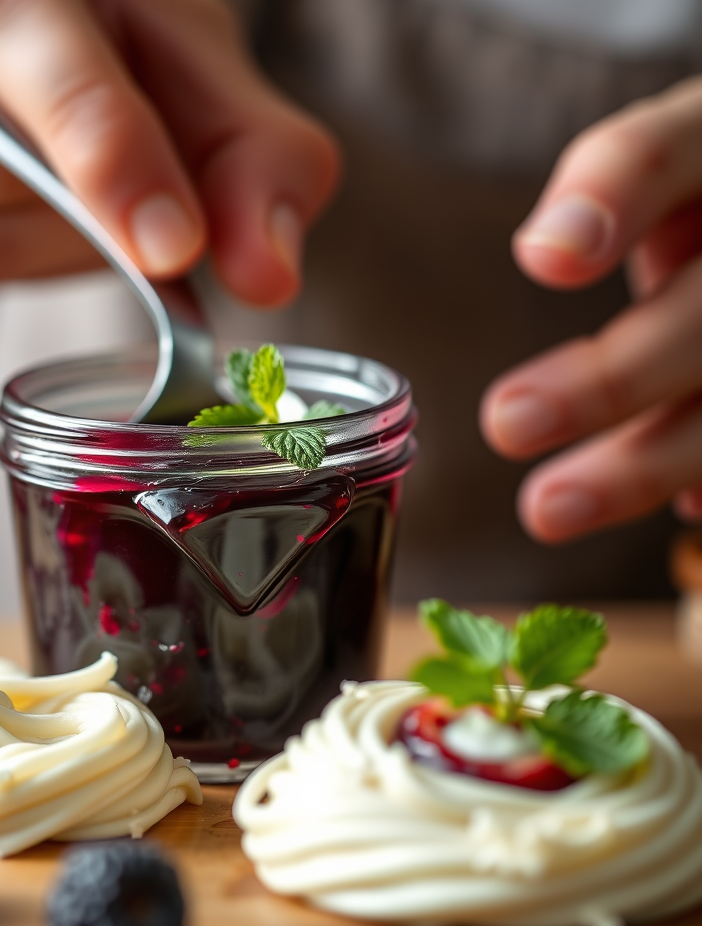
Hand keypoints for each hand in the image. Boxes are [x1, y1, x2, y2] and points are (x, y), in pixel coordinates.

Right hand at [0, 0, 338, 305]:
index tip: (177, 243)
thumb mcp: (178, 53)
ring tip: (84, 206)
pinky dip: (12, 272)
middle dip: (68, 213)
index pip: (0, 29)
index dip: (95, 142)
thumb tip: (269, 275)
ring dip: (42, 252)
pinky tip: (37, 226)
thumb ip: (243, 147)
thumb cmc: (83, 31)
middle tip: (143, 211)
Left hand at [481, 77, 701, 541]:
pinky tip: (687, 504)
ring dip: (648, 464)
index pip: (672, 149)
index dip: (613, 197)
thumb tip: (551, 250)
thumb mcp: (676, 161)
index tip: (547, 260)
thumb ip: (617, 184)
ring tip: (549, 510)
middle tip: (507, 424)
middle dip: (610, 380)